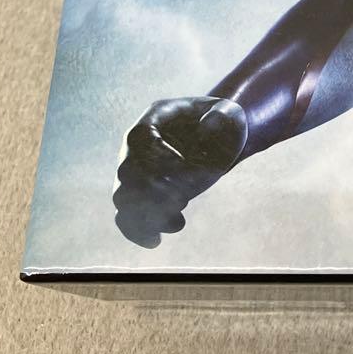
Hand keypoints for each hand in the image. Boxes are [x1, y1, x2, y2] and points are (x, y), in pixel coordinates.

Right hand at [113, 96, 246, 248]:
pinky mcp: (142, 194)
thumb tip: (209, 126)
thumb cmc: (225, 122)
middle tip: (184, 197)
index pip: (139, 138)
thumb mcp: (229, 113)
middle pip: (126, 171)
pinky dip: (137, 230)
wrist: (221, 139)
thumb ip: (222, 116)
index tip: (185, 166)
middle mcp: (137, 144)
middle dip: (155, 189)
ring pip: (123, 197)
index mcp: (154, 117)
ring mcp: (136, 170)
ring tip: (178, 220)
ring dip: (148, 213)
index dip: (158, 155)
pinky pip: (125, 216)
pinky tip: (157, 240)